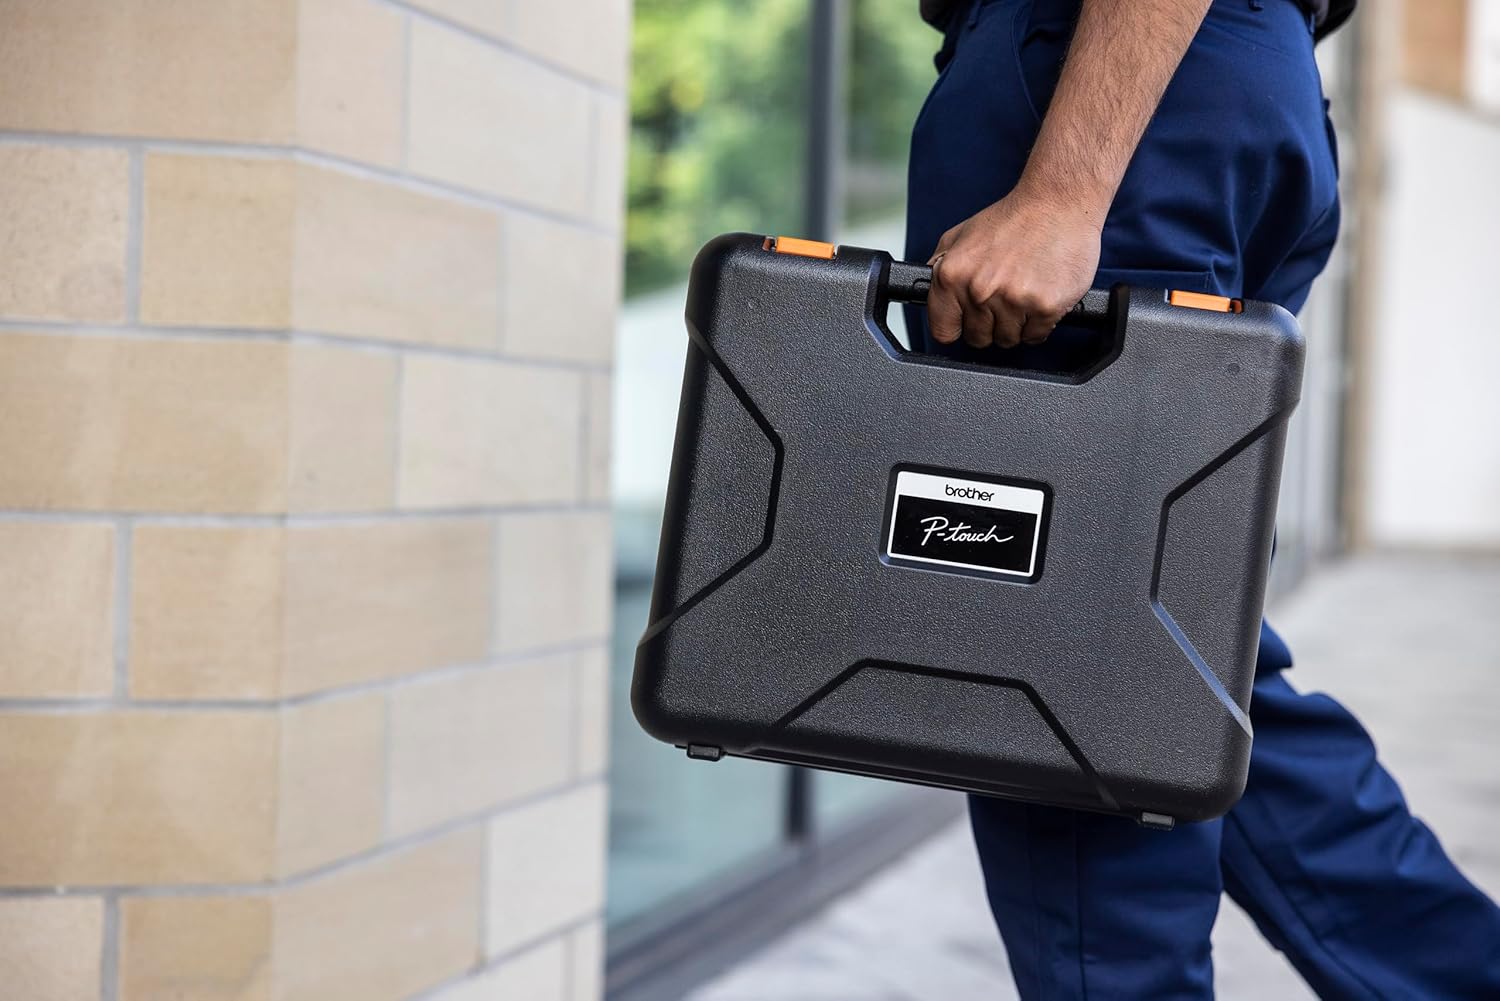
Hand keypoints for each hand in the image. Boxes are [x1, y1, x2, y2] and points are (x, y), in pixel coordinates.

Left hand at [926, 183, 1102, 348]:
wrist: (1057, 203)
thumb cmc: (1011, 219)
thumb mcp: (959, 236)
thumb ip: (939, 268)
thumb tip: (927, 293)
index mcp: (952, 275)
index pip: (943, 331)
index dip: (958, 326)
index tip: (967, 321)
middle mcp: (979, 290)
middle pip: (978, 338)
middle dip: (990, 324)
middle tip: (1003, 298)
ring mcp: (1013, 300)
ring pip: (1007, 340)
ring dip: (1015, 324)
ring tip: (1023, 292)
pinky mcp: (1045, 306)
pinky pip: (1035, 336)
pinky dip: (1039, 323)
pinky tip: (1039, 296)